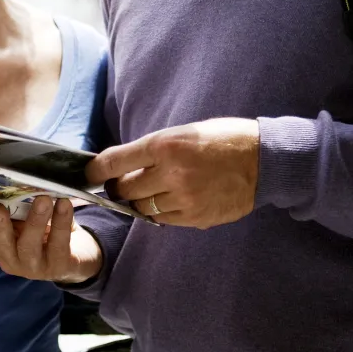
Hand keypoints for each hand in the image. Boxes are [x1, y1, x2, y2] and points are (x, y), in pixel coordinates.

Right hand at [0, 197, 102, 283]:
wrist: (75, 257)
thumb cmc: (41, 229)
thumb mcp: (21, 216)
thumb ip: (10, 198)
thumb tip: (1, 165)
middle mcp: (8, 256)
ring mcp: (32, 265)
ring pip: (29, 244)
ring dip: (35, 220)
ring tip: (45, 199)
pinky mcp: (57, 266)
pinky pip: (58, 244)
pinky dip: (61, 222)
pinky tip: (65, 204)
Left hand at [87, 117, 260, 228]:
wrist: (264, 161)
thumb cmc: (224, 139)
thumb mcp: (185, 132)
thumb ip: (154, 149)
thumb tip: (123, 166)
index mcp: (166, 145)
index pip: (115, 161)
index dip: (96, 170)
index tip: (88, 174)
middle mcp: (172, 173)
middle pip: (126, 189)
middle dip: (119, 187)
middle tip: (119, 184)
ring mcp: (185, 198)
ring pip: (143, 208)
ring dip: (139, 201)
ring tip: (147, 192)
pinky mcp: (196, 217)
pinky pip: (163, 220)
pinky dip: (159, 212)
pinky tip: (167, 201)